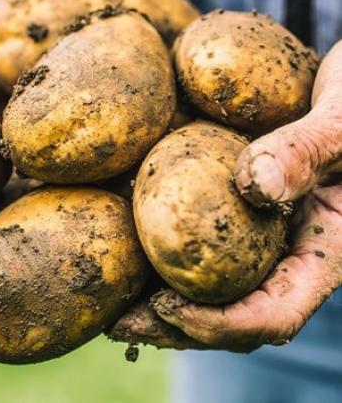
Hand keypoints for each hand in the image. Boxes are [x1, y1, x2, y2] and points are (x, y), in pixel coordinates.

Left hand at [111, 41, 341, 352]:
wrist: (337, 94)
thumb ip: (306, 152)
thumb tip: (255, 187)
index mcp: (321, 248)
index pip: (275, 313)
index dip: (221, 323)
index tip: (165, 307)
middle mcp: (282, 251)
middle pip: (228, 311)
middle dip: (171, 327)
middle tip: (115, 324)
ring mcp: (254, 234)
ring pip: (206, 284)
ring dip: (152, 298)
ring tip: (104, 300)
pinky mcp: (228, 210)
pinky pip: (194, 240)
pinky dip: (154, 251)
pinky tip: (116, 241)